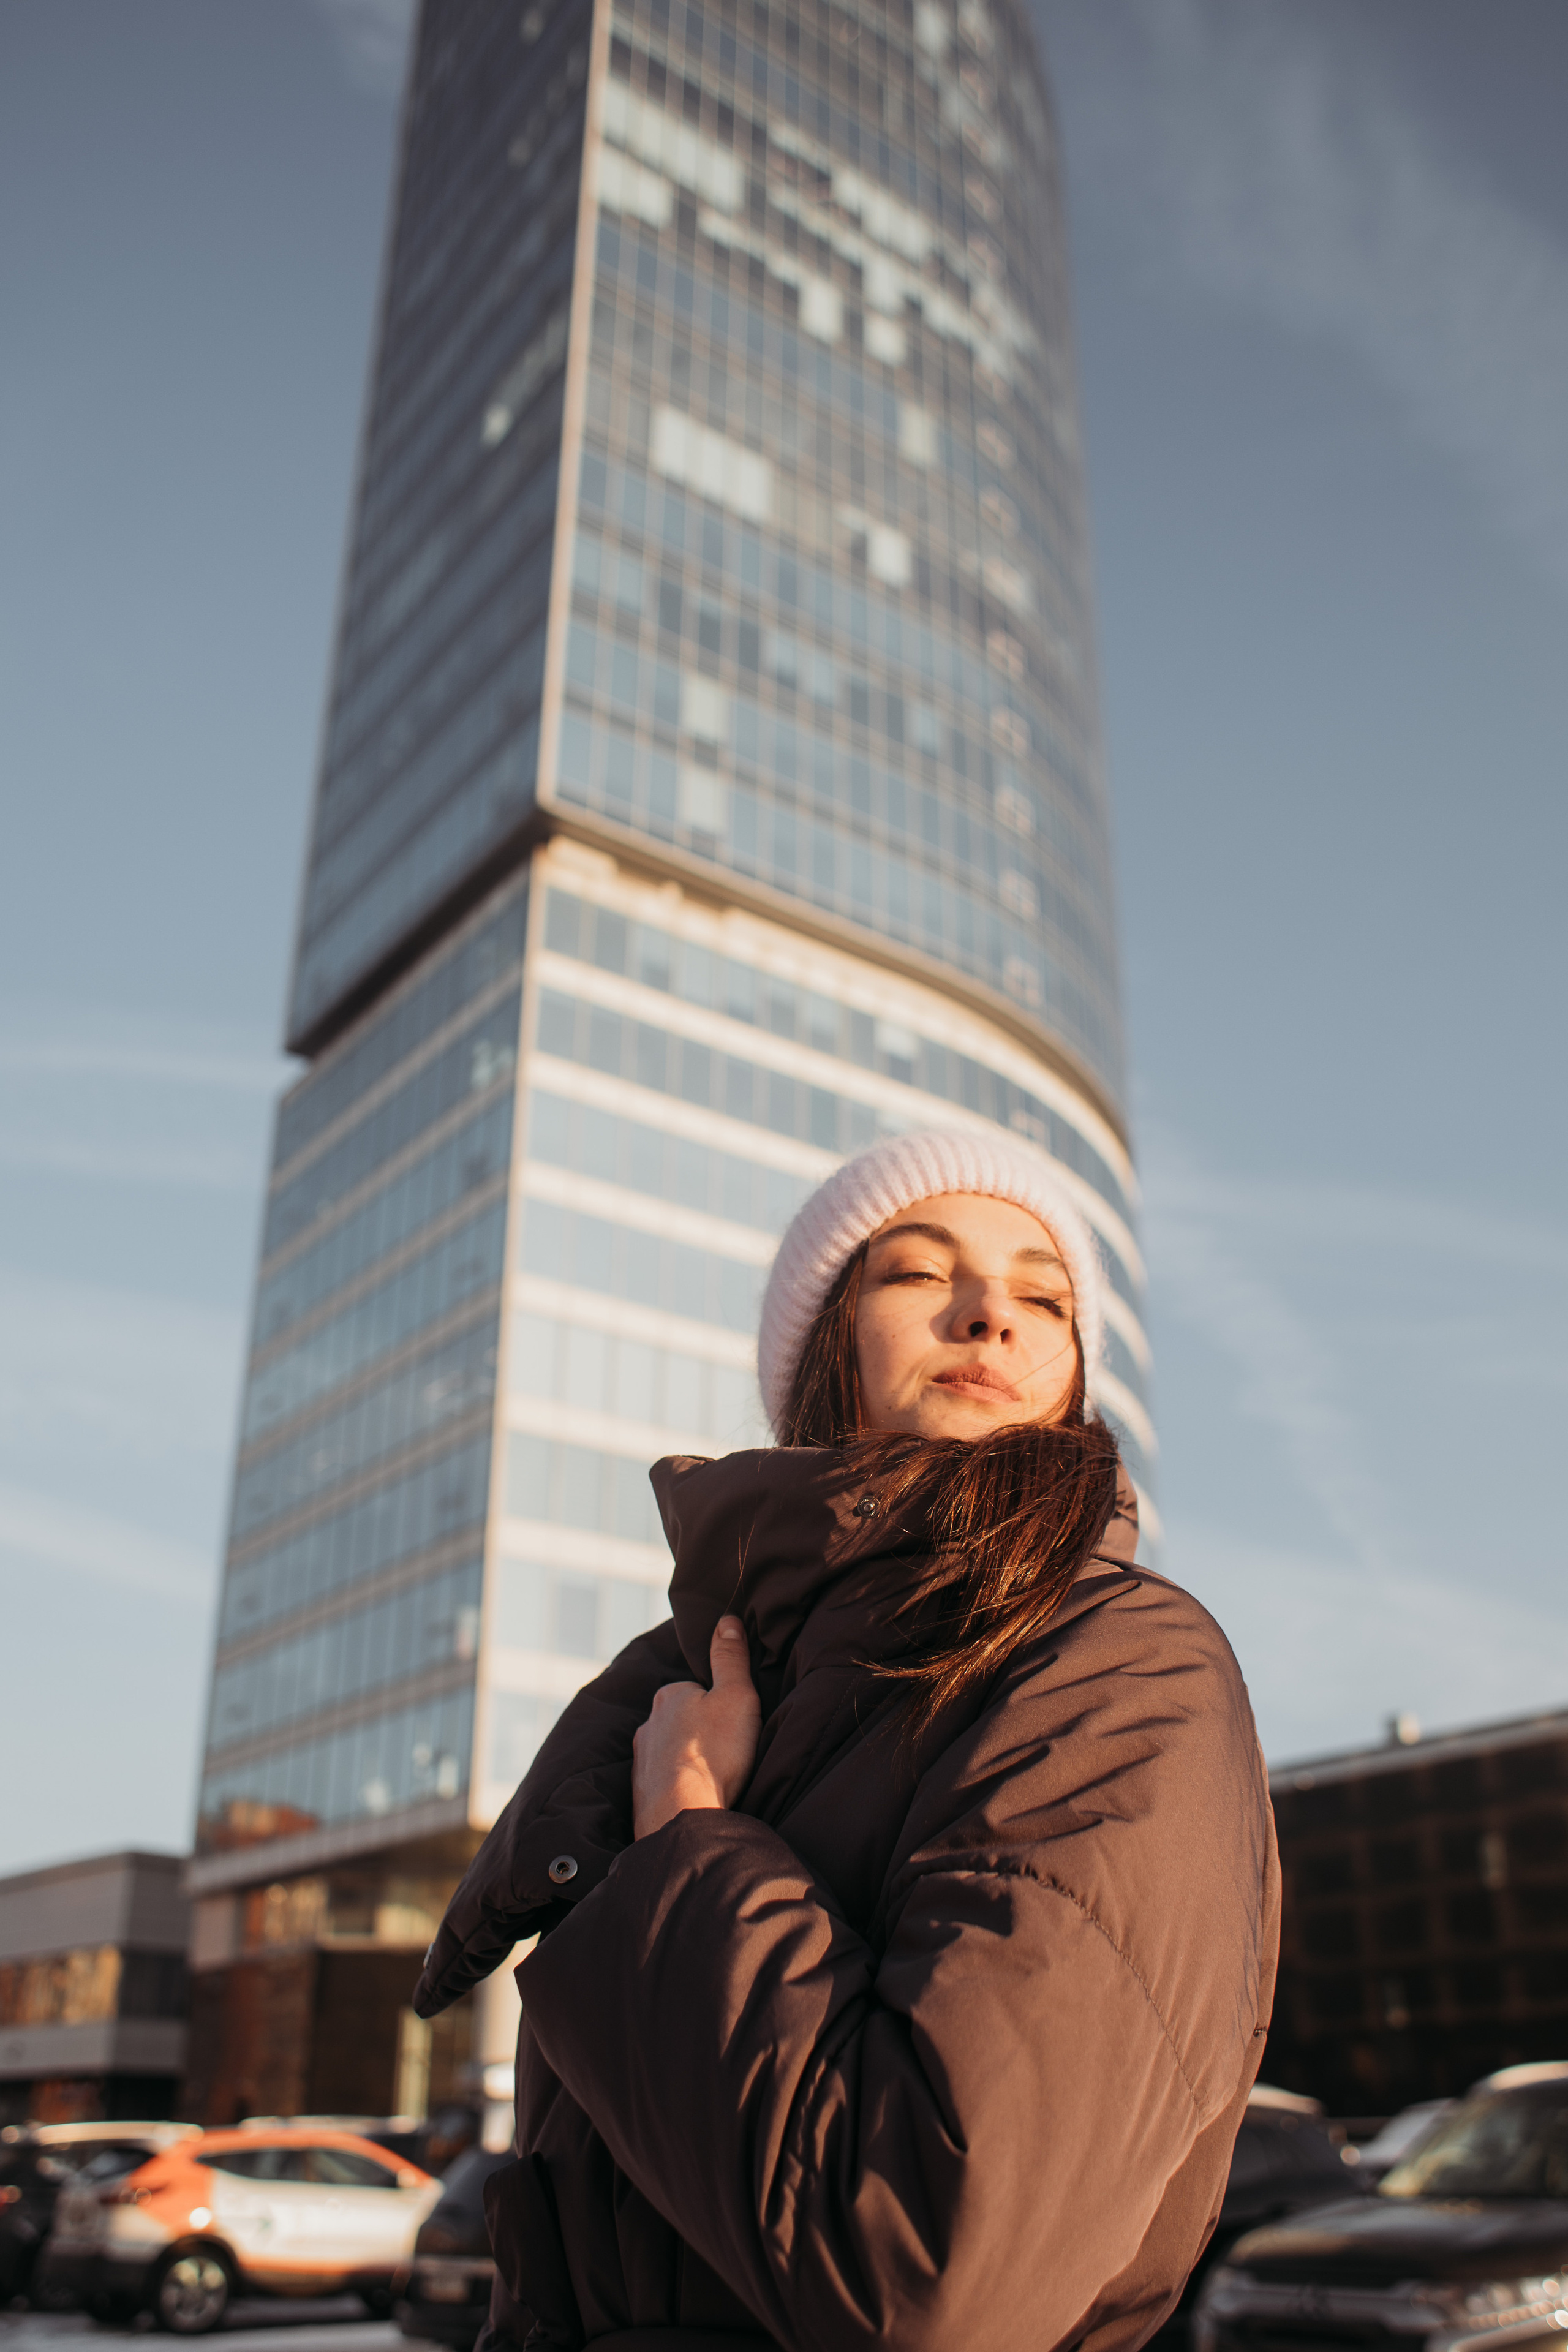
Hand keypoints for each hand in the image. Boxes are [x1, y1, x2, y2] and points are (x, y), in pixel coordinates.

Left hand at [632, 1617, 760, 1840]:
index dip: (720, 1705)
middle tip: (728, 1753)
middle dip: (702, 1733)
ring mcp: (640, 1760)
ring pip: (671, 1752)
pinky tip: (698, 1797)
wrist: (683, 1816)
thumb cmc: (715, 1754)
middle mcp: (648, 1724)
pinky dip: (680, 1787)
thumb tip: (726, 1620)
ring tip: (716, 1778)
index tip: (735, 1724)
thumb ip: (731, 1658)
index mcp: (670, 1695)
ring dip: (690, 1761)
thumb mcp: (736, 1697)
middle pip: (683, 1721)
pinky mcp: (640, 1794)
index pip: (697, 1690)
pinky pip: (665, 1782)